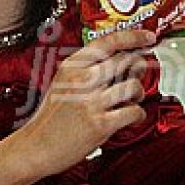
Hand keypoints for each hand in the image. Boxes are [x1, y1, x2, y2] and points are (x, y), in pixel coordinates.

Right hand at [14, 29, 153, 176]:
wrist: (35, 147)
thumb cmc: (50, 119)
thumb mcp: (61, 83)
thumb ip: (85, 70)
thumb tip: (119, 61)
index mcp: (71, 67)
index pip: (107, 42)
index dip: (133, 36)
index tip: (148, 37)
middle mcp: (82, 80)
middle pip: (125, 61)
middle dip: (139, 67)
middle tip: (140, 73)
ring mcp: (91, 102)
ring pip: (133, 86)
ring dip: (139, 93)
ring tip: (133, 99)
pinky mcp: (100, 124)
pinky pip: (133, 112)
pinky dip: (138, 114)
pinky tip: (133, 117)